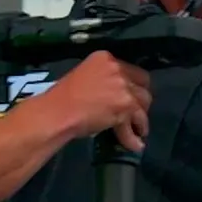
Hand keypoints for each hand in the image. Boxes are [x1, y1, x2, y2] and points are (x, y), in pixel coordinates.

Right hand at [28, 51, 151, 150]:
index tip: (131, 95)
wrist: (57, 112)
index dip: (133, 86)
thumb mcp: (84, 76)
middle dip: (140, 101)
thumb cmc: (63, 97)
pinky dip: (135, 135)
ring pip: (144, 104)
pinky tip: (136, 143)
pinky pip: (137, 122)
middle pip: (142, 86)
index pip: (131, 70)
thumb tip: (116, 92)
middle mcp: (117, 69)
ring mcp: (124, 87)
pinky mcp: (127, 105)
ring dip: (140, 118)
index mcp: (105, 58)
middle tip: (135, 112)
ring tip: (137, 129)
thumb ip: (104, 79)